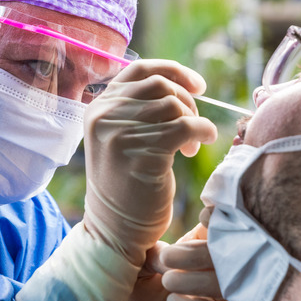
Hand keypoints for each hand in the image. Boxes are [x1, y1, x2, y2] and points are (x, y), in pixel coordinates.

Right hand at [83, 60, 217, 267]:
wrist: (115, 230)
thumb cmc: (127, 186)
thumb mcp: (121, 139)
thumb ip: (137, 111)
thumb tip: (179, 86)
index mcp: (97, 108)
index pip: (140, 70)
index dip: (174, 71)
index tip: (198, 86)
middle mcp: (104, 116)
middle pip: (160, 86)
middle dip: (187, 102)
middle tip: (195, 126)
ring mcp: (118, 134)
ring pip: (173, 105)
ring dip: (194, 121)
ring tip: (192, 145)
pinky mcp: (140, 153)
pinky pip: (184, 126)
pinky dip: (202, 130)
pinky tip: (202, 143)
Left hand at [106, 224, 234, 300]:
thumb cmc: (137, 293)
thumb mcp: (138, 266)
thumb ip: (154, 252)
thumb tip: (165, 252)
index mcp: (201, 249)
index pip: (221, 228)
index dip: (219, 219)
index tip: (203, 215)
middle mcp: (217, 273)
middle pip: (228, 255)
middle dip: (198, 253)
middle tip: (166, 259)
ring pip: (227, 284)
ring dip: (196, 279)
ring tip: (166, 281)